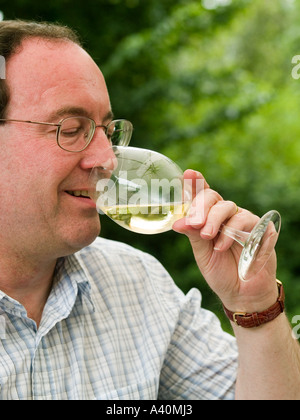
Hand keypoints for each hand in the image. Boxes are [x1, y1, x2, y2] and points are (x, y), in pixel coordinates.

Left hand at [172, 170, 277, 312]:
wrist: (241, 294)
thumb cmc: (220, 271)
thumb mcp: (202, 253)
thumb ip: (193, 235)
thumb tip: (177, 222)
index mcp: (209, 218)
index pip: (202, 196)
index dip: (195, 183)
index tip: (189, 174)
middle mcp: (226, 216)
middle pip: (213, 197)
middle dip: (201, 208)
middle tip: (194, 223)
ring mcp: (244, 221)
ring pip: (228, 207)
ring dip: (215, 221)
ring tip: (208, 238)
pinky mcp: (262, 229)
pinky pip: (247, 221)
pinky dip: (232, 232)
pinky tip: (223, 246)